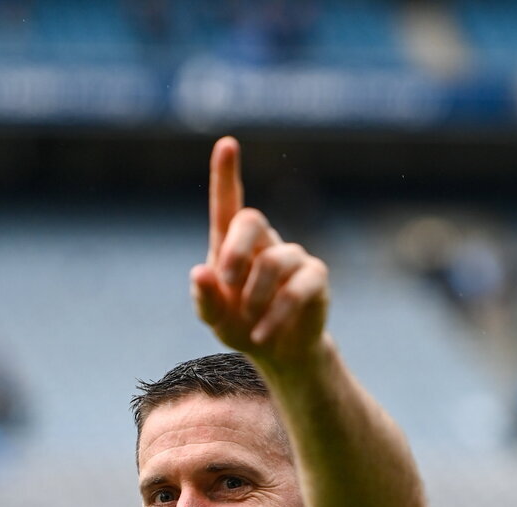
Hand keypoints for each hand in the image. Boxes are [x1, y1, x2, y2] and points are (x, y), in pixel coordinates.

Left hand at [190, 137, 329, 367]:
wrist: (277, 353)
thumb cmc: (241, 327)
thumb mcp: (215, 317)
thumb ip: (204, 297)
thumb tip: (200, 272)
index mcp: (233, 245)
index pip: (228, 204)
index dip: (226, 175)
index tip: (227, 144)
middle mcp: (264, 243)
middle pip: (251, 219)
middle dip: (235, 250)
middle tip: (227, 281)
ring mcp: (293, 258)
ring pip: (274, 262)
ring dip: (255, 295)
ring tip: (250, 322)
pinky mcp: (315, 279)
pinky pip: (297, 289)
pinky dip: (276, 314)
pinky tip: (264, 334)